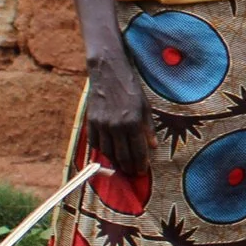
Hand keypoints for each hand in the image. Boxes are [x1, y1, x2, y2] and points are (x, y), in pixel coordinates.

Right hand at [84, 48, 152, 173]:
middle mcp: (117, 126)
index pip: (138, 151)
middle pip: (122, 156)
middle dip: (128, 168)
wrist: (108, 72)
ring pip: (107, 152)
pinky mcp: (91, 121)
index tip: (142, 172)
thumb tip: (153, 146)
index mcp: (133, 122)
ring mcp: (102, 125)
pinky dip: (102, 151)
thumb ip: (149, 128)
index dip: (140, 164)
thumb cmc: (131, 87)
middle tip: (132, 173)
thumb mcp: (145, 106)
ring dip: (114, 162)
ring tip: (121, 167)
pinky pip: (95, 143)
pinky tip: (108, 154)